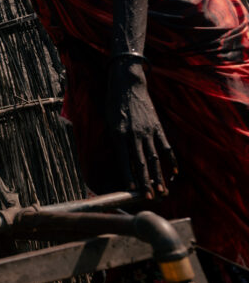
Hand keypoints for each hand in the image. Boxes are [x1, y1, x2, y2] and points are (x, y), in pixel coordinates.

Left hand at [106, 62, 176, 198]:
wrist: (128, 84)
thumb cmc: (114, 104)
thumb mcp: (108, 121)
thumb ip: (115, 140)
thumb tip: (121, 161)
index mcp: (118, 133)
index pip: (124, 160)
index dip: (129, 176)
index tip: (132, 190)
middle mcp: (134, 134)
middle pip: (141, 162)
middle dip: (145, 182)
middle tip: (149, 197)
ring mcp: (148, 131)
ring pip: (154, 158)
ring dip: (158, 175)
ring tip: (162, 190)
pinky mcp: (158, 127)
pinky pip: (165, 146)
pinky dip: (171, 160)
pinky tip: (175, 172)